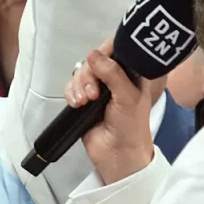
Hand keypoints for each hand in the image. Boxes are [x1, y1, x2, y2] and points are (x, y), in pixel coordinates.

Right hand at [65, 40, 162, 183]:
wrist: (117, 153)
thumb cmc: (131, 128)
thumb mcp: (128, 97)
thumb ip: (113, 74)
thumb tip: (94, 55)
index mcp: (132, 74)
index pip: (117, 50)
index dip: (106, 52)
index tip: (98, 61)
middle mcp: (115, 78)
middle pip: (93, 61)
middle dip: (88, 76)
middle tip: (94, 92)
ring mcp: (99, 88)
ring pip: (80, 73)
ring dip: (79, 86)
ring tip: (86, 101)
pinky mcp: (84, 99)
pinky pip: (71, 86)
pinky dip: (71, 93)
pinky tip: (77, 104)